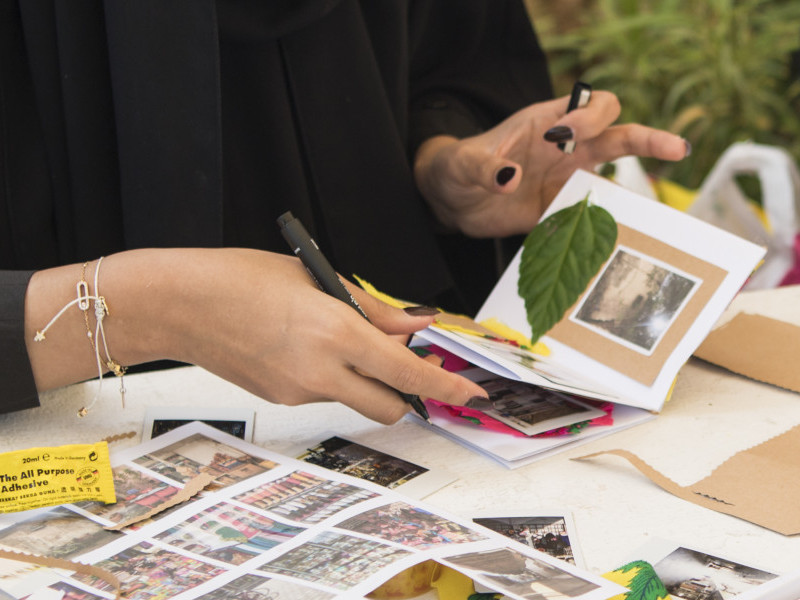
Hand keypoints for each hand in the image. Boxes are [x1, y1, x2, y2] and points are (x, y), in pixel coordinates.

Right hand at [25, 248, 486, 423]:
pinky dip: (331, 376)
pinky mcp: (279, 400)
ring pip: (354, 398)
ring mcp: (297, 392)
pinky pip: (323, 394)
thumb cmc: (245, 276)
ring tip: (333, 335)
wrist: (181, 304)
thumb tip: (416, 323)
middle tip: (403, 360)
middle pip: (390, 406)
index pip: (407, 373)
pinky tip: (304, 345)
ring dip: (362, 377)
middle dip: (406, 392)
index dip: (446, 387)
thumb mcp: (318, 279)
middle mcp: (321, 372)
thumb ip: (374, 309)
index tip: (472, 395)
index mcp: (336, 333)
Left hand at [413, 89, 688, 237]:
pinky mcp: (558, 211)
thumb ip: (484, 167)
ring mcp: (565, 181)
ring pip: (611, 179)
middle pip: (618, 136)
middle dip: (648, 139)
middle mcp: (565, 150)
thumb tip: (509, 177)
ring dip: (631, 192)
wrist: (452, 201)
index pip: (590, 107)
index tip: (568, 133)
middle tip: (677, 149)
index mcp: (546, 124)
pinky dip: (605, 227)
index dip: (590, 116)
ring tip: (651, 212)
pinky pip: (590, 216)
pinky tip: (619, 240)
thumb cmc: (457, 168)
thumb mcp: (463, 164)